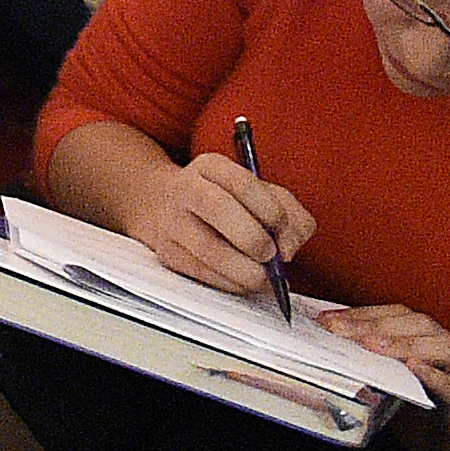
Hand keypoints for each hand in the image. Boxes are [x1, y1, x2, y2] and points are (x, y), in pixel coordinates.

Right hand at [119, 148, 311, 301]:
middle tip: (270, 255)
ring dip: (245, 269)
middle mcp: (186, 188)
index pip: (244, 183)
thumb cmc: (222, 200)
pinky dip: (231, 283)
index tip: (283, 230)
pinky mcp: (167, 253)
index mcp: (211, 167)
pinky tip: (243, 280)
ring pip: (209, 249)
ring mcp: (172, 222)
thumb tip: (289, 248)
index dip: (271, 211)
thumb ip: (289, 213)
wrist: (160, 205)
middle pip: (219, 208)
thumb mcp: (258, 192)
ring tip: (261, 275)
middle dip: (255, 239)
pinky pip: (203, 273)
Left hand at [320, 301, 449, 450]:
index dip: (368, 314)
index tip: (331, 319)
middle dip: (378, 325)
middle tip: (341, 330)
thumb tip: (331, 353)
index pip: (405, 318)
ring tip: (372, 345)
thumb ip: (373, 374)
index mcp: (440, 351)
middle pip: (425, 327)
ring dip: (407, 345)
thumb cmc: (426, 434)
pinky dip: (439, 379)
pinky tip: (415, 369)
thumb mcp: (392, 397)